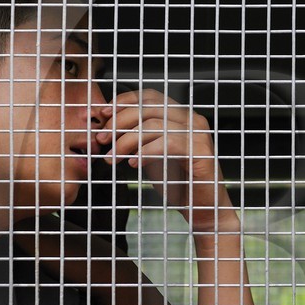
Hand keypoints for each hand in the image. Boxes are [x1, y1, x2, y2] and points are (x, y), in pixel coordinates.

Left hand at [96, 90, 235, 232]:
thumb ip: (135, 138)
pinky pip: (167, 144)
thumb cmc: (178, 182)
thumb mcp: (150, 154)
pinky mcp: (201, 151)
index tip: (103, 114)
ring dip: (126, 141)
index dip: (123, 101)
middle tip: (102, 139)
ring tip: (113, 157)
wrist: (202, 207)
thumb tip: (108, 127)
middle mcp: (191, 119)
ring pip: (154, 126)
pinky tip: (133, 164)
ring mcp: (198, 134)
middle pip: (148, 109)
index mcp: (180, 116)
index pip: (149, 96)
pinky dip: (146, 152)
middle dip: (119, 123)